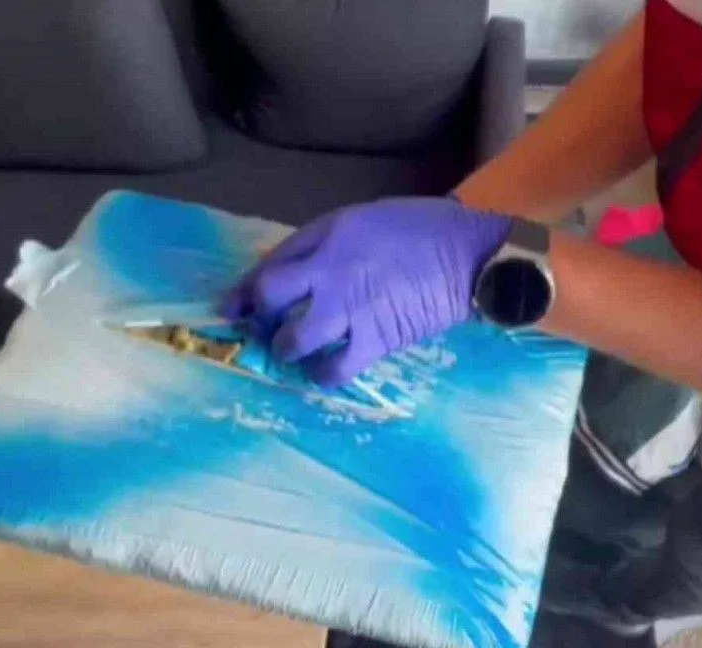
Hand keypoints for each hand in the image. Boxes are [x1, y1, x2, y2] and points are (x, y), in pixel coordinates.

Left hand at [224, 197, 511, 384]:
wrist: (467, 255)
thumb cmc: (419, 228)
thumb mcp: (361, 218)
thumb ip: (322, 242)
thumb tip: (291, 269)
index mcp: (327, 240)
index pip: (269, 267)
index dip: (244, 292)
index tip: (233, 307)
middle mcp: (329, 275)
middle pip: (271, 304)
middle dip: (261, 320)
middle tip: (266, 329)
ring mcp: (350, 311)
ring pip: (295, 342)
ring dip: (287, 350)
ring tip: (293, 352)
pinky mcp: (374, 341)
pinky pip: (335, 369)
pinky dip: (323, 375)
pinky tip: (323, 372)